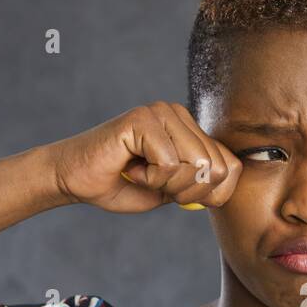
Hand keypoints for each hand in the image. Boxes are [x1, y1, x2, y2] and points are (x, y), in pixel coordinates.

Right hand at [44, 101, 241, 212]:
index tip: (175, 192)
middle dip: (187, 191)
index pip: (231, 167)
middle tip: (155, 184)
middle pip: (216, 169)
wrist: (74, 180)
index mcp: (190, 129)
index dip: (209, 194)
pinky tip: (131, 168)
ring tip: (142, 174)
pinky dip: (150, 178)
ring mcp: (161, 112)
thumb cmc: (122, 185)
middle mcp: (179, 114)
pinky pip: (169, 163)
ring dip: (168, 184)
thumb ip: (203, 183)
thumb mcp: (172, 190)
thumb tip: (228, 177)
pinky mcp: (143, 119)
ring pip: (196, 165)